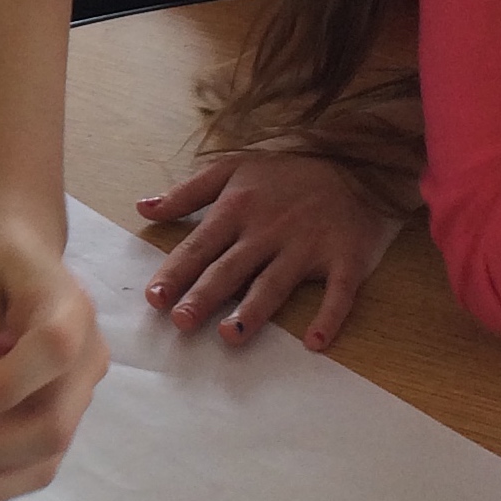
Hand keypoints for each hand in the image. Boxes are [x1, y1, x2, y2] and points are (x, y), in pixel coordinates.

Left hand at [136, 151, 403, 351]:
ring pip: (276, 282)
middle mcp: (269, 229)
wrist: (358, 157)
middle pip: (231, 268)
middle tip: (181, 321)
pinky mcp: (347, 256)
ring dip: (254, 309)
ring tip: (231, 334)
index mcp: (238, 208)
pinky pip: (339, 290)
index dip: (175, 273)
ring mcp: (308, 244)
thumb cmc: (287, 170)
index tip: (154, 299)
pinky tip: (316, 342)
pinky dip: (331, 315)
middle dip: (205, 294)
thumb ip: (187, 193)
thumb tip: (142, 208)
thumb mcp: (233, 168)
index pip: (199, 247)